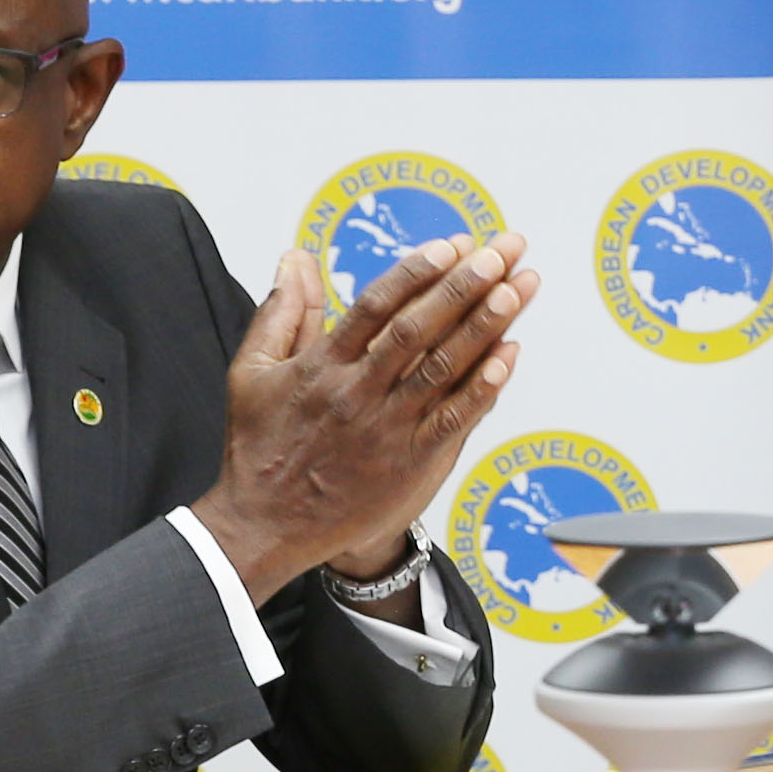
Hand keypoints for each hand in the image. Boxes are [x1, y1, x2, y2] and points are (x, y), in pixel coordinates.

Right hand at [203, 232, 527, 594]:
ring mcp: (386, 431)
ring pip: (442, 369)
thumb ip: (282, 312)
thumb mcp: (253, 372)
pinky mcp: (410, 465)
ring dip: (484, 326)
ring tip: (519, 287)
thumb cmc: (261, 447)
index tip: (451, 244)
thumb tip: (295, 256)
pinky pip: (454, 420)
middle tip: (500, 251)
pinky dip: (483, 387)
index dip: (416, 272)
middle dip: (462, 286)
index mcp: (321, 366)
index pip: (376, 307)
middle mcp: (357, 394)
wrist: (265, 528)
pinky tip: (509, 354)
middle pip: (417, 330)